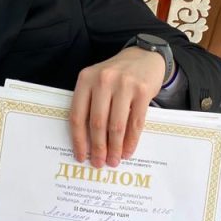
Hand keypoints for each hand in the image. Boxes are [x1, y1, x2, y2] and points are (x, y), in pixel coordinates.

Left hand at [70, 47, 165, 167]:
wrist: (144, 57)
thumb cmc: (116, 75)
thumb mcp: (96, 81)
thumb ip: (89, 104)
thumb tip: (87, 142)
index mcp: (86, 79)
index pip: (77, 115)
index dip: (78, 139)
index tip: (81, 156)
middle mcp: (103, 80)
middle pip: (97, 123)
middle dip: (98, 148)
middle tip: (99, 163)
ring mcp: (124, 85)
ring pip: (116, 125)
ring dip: (114, 148)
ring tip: (113, 161)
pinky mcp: (142, 91)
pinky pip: (135, 123)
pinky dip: (131, 141)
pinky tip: (127, 151)